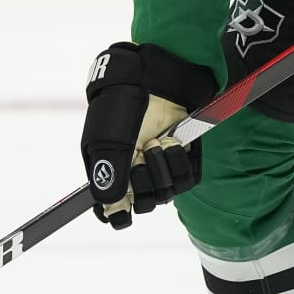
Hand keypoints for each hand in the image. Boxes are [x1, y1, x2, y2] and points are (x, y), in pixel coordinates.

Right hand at [79, 42, 216, 228]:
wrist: (152, 79)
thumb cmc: (122, 108)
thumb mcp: (107, 142)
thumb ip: (109, 178)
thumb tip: (110, 211)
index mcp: (111, 169)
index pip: (112, 206)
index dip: (118, 214)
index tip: (123, 214)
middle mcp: (135, 171)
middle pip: (144, 202)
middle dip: (145, 181)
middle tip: (142, 154)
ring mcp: (160, 165)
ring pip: (166, 192)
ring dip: (163, 168)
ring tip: (157, 142)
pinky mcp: (183, 157)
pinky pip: (186, 178)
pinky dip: (180, 162)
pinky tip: (172, 141)